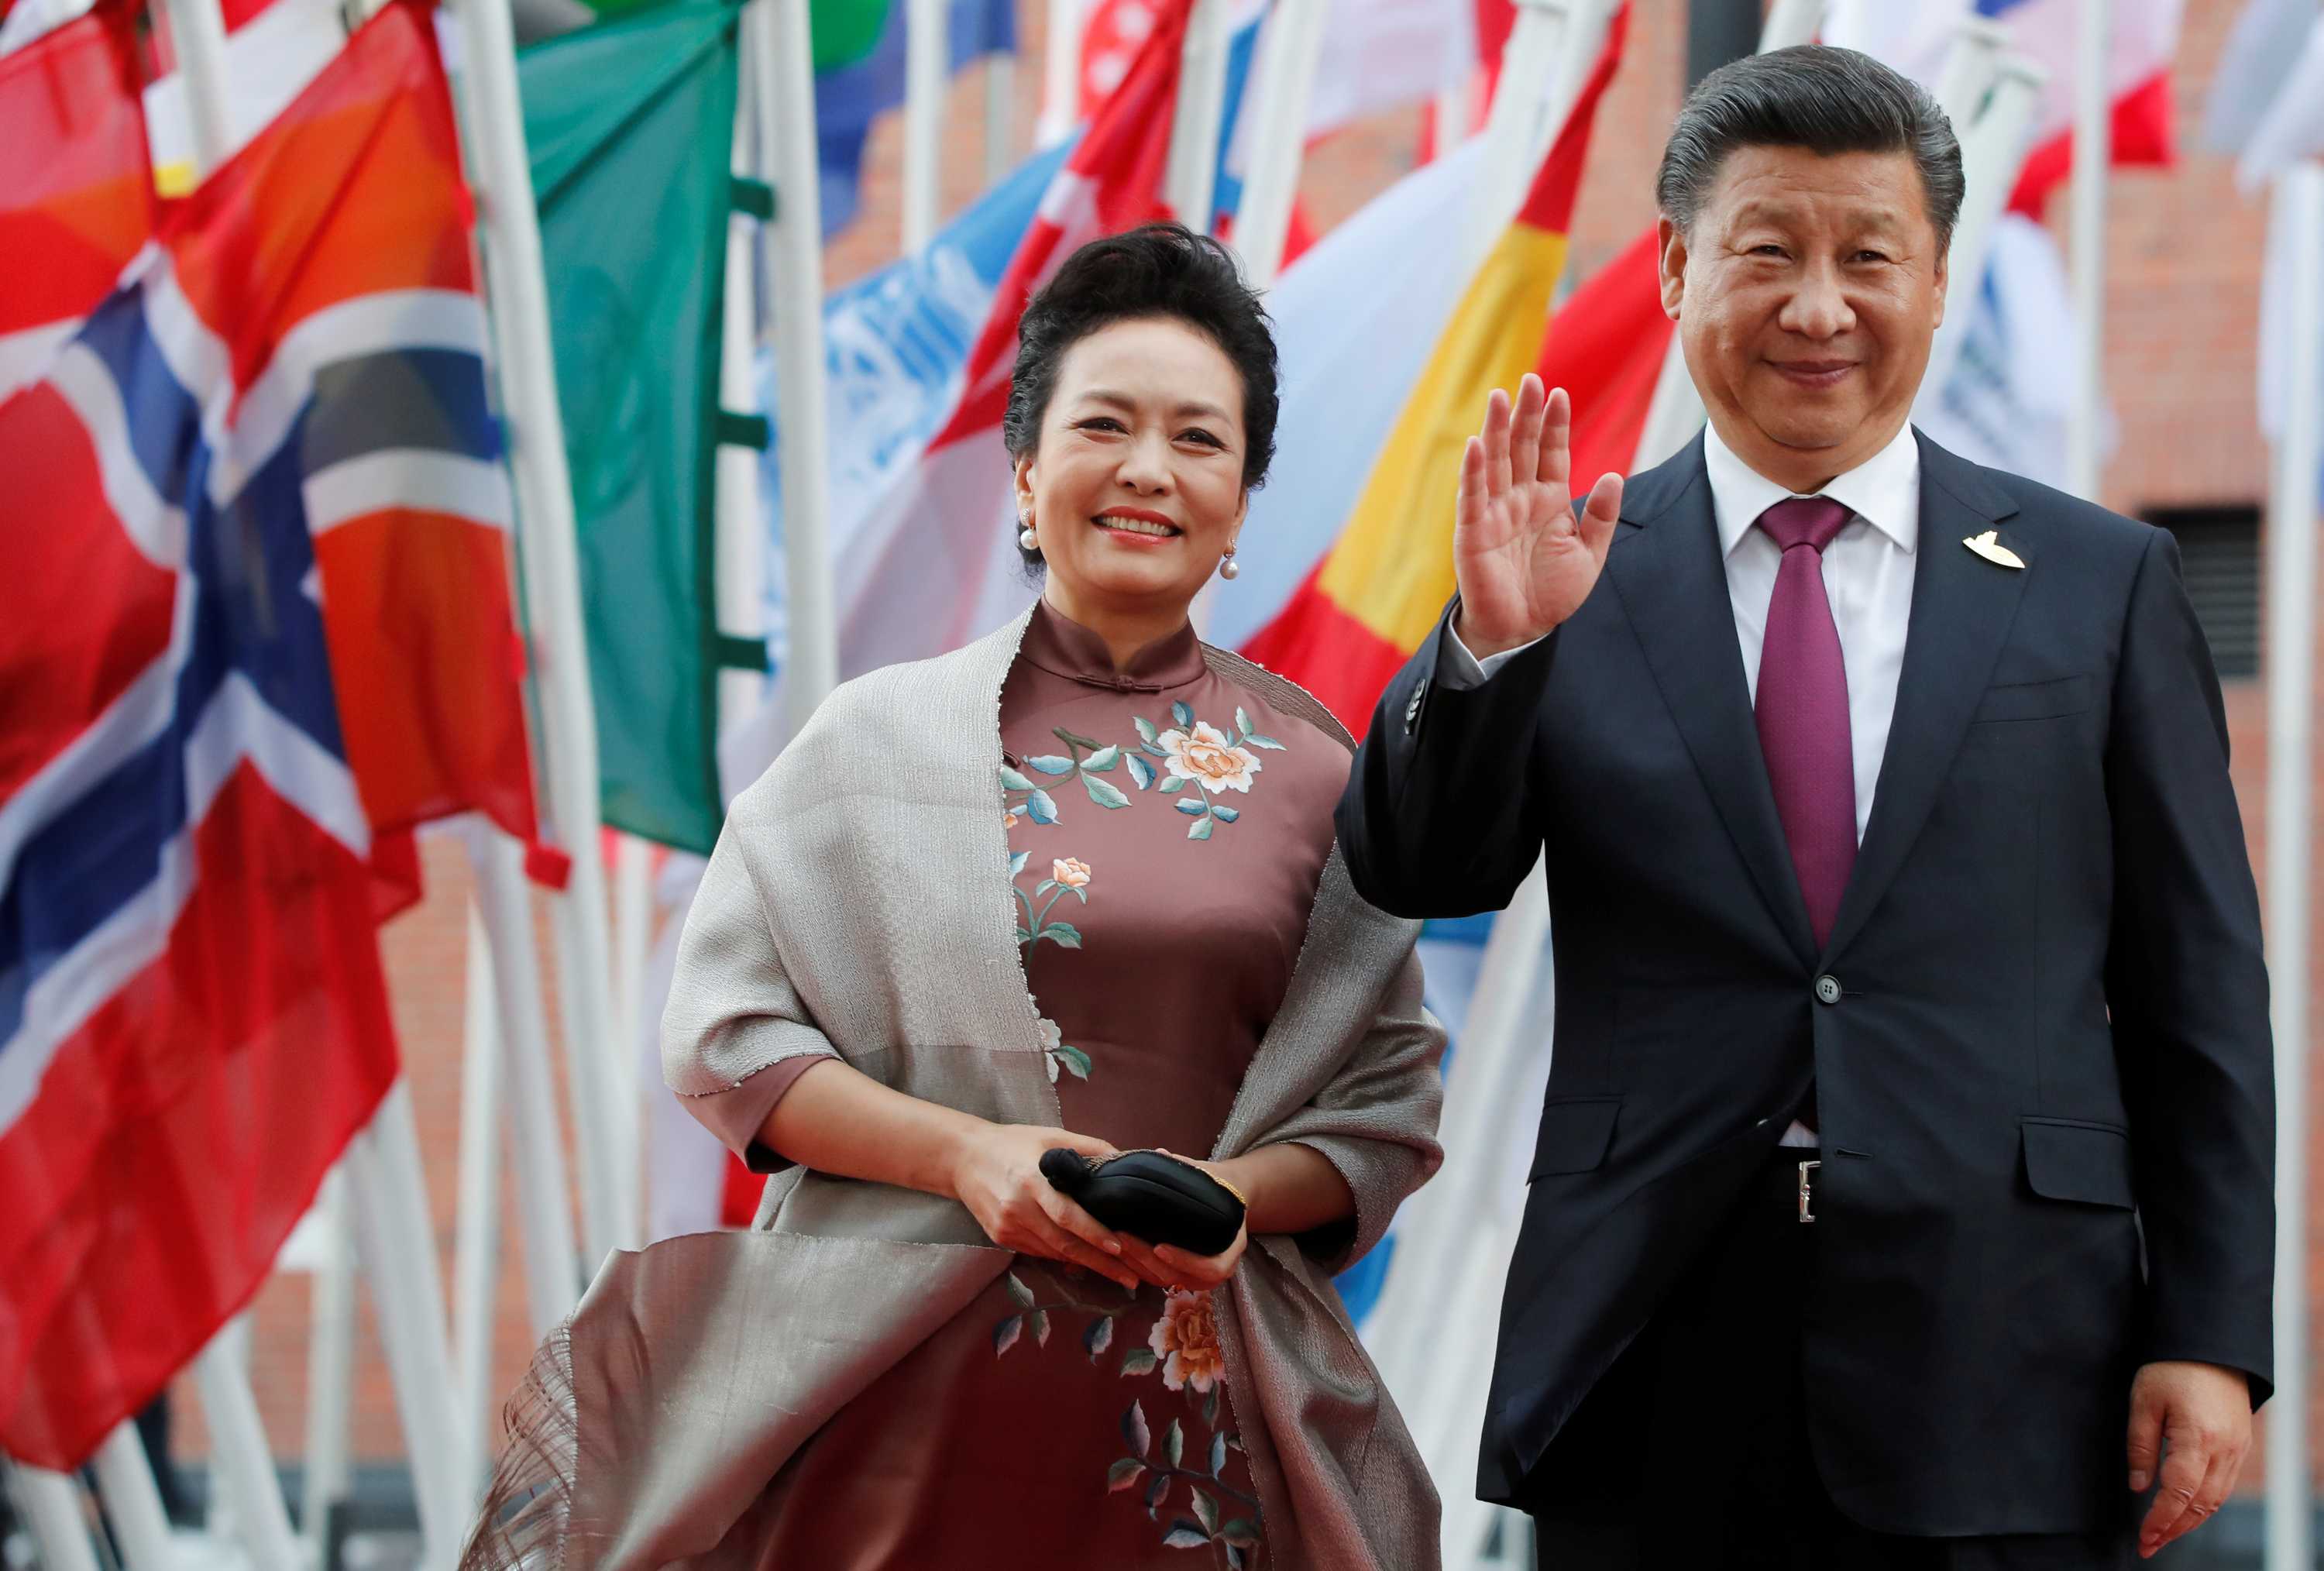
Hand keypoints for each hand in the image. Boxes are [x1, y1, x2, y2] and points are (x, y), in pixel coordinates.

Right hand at [949, 1123, 1144, 1292]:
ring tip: (1117, 1272)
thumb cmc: (1013, 1143)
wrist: (963, 1157)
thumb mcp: (1051, 1136)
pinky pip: (1039, 1252)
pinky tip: (1084, 1262)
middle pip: (1063, 1243)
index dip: (1093, 1233)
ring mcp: (1006, 1227)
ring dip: (1085, 1264)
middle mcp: (1017, 1208)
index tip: (1119, 1247)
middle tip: (1130, 1277)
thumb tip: (1123, 1160)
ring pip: (1052, 1252)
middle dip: (1099, 1262)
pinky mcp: (1000, 1238)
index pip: (1066, 1214)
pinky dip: (1062, 1257)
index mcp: (1031, 1179)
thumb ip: (1089, 1147)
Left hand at [1110, 1150, 1249, 1292]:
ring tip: (1114, 1242)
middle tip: (1122, 1237)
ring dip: (1136, 1264)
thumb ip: (1190, 1168)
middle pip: (1179, 1277)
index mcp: (1231, 1248)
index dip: (1185, 1261)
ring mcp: (1197, 1276)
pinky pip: (1155, 1278)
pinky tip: (1116, 1250)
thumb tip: (1161, 1154)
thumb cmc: (1217, 1187)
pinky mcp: (1178, 1275)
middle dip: (1147, 1259)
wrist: (1224, 1198)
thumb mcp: (1211, 1177)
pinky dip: (1135, 1267)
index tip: (1160, 1247)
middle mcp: (1217, 1269)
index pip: (1212, 1268)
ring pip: (1163, 1280)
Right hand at [1452, 374, 1623, 658]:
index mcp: (1548, 501)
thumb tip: (1612, 476)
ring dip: (1498, 430)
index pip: (1551, 453)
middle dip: (1527, 414)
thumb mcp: (1589, 555)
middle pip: (1523, 447)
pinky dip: (1473, 471)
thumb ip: (1600, 517)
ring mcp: (1495, 512)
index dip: (1554, 425)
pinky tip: (1477, 444)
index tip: (1560, 394)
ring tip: (1501, 397)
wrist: (1522, 631)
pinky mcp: (1473, 532)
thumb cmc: (1552, 595)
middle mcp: (1520, 499)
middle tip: (1531, 380)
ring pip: (1496, 462)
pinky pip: (1473, 497)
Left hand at [2127, 1360, 2252, 1557]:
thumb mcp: (2143, 1401)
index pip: (2178, 1493)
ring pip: (2216, 1499)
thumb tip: (2138, 1486)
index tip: (2144, 1537)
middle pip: (2201, 1504)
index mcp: (2197, 1437)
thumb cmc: (2171, 1367)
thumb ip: (2140, 1445)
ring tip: (2163, 1534)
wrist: (2211, 1345)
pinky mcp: (2240, 1445)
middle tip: (2149, 1544)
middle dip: (2174, 1529)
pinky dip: (2204, 1504)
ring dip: (2190, 1521)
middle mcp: (2223, 1449)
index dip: (2160, 1520)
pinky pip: (2224, 1485)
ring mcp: (2237, 1449)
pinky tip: (2185, 1510)